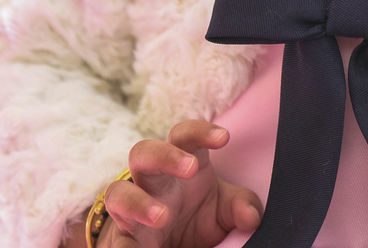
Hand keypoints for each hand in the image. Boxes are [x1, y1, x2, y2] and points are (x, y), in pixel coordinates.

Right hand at [98, 119, 261, 246]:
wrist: (165, 243)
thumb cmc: (195, 214)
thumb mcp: (221, 210)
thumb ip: (239, 206)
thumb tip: (251, 217)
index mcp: (181, 164)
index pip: (184, 136)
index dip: (201, 131)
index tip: (224, 138)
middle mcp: (153, 181)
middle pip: (144, 152)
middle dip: (165, 156)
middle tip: (191, 168)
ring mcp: (134, 207)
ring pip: (119, 191)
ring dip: (139, 201)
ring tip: (163, 216)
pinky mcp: (123, 237)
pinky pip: (116, 239)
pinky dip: (123, 246)